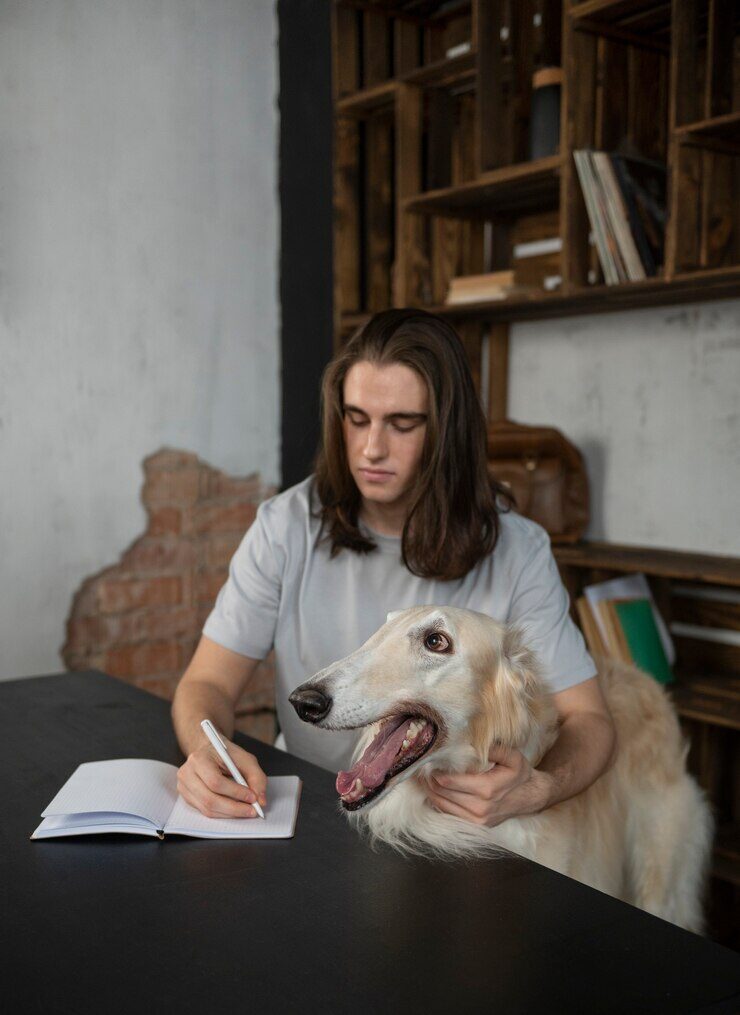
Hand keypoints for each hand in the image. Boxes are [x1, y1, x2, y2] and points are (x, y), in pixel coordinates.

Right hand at [177, 737, 267, 818]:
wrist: (209, 751)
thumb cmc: (226, 754)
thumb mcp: (245, 759)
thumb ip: (257, 777)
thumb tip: (260, 801)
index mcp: (199, 759)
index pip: (215, 781)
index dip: (235, 792)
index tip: (253, 797)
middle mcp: (186, 773)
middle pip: (209, 799)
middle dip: (234, 808)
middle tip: (252, 810)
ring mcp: (184, 787)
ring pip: (207, 809)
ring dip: (230, 813)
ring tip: (246, 811)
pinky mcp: (187, 797)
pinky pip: (205, 811)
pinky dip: (223, 813)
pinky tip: (235, 810)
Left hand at [426, 744, 551, 827]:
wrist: (532, 797)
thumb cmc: (520, 774)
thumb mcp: (512, 756)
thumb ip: (493, 748)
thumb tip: (470, 741)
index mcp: (487, 789)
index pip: (448, 780)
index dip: (434, 770)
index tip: (427, 758)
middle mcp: (480, 808)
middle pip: (441, 792)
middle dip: (428, 779)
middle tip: (420, 766)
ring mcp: (478, 819)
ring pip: (442, 804)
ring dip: (430, 790)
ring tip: (423, 776)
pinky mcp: (476, 825)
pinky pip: (449, 813)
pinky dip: (438, 801)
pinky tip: (434, 789)